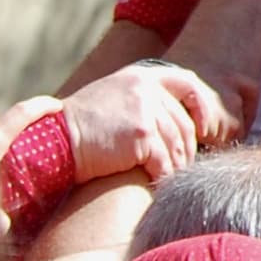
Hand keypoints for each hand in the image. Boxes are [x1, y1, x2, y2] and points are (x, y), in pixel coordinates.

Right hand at [47, 62, 224, 183]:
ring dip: (175, 167)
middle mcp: (146, 88)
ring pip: (177, 145)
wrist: (56, 139)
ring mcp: (145, 110)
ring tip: (166, 178)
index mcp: (141, 76)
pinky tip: (156, 184)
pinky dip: (163, 177)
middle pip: (184, 122)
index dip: (201, 106)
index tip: (204, 127)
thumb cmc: (82, 126)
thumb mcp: (114, 98)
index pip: (187, 83)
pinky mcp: (142, 135)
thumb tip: (178, 125)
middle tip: (180, 166)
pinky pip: (165, 163)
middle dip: (186, 148)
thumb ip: (145, 102)